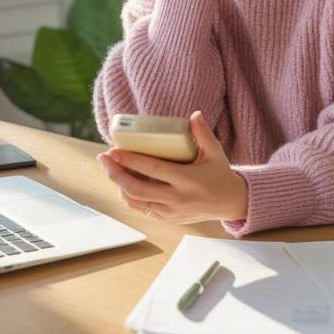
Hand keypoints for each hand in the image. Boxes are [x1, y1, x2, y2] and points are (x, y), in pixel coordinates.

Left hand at [97, 111, 247, 223]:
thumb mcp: (215, 152)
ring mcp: (169, 212)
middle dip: (115, 174)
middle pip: (136, 189)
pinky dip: (128, 196)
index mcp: (187, 180)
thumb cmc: (220, 175)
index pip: (153, 170)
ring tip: (109, 168)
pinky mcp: (166, 219)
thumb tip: (194, 114)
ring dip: (118, 185)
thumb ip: (203, 133)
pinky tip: (122, 182)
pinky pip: (141, 209)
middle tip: (103, 158)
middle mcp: (176, 199)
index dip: (131, 160)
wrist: (229, 203)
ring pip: (135, 202)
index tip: (114, 150)